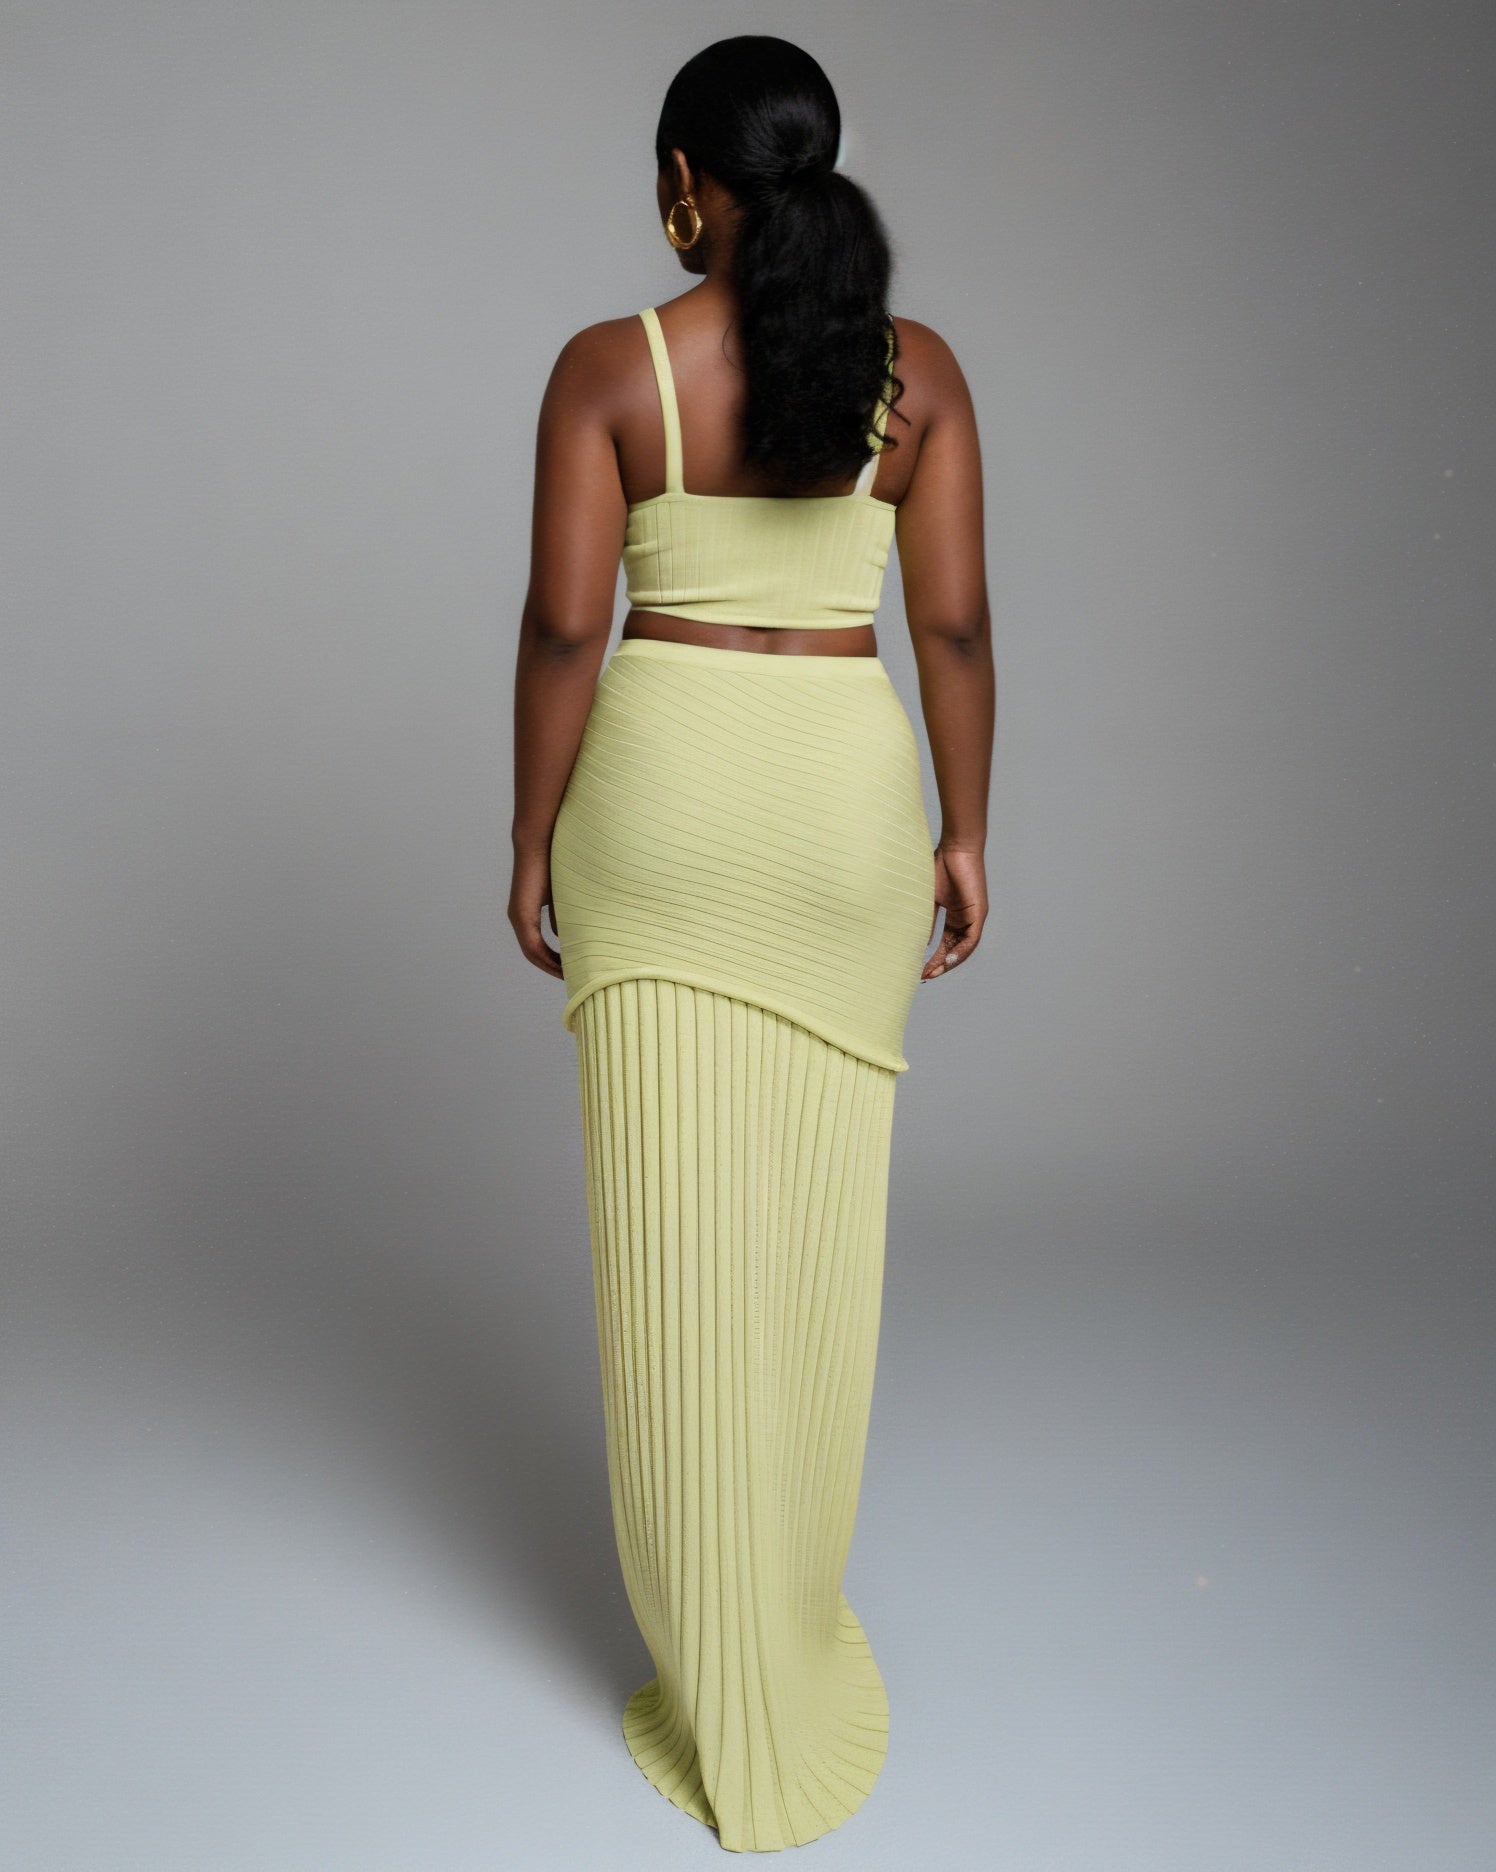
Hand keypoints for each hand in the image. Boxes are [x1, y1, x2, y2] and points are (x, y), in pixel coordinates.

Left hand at [508, 841, 563, 978]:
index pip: (539, 946)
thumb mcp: (563, 896)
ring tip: (569, 977)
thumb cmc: (554, 862)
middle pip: (535, 955)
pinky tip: (561, 966)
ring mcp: (518, 918)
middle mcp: (518, 919)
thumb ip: (563, 917)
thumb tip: (569, 937)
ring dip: (550, 967)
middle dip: (553, 969)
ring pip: (533, 953)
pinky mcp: (521, 916)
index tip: (571, 969)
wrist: (539, 842)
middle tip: (573, 980)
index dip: (554, 961)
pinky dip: (547, 958)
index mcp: (527, 914)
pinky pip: (533, 946)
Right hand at [922, 842, 987, 980]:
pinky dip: (960, 952)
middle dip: (940, 965)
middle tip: (925, 977)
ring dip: (949, 963)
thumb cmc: (940, 866)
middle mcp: (965, 920)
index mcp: (954, 916)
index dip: (933, 958)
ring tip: (933, 973)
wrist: (956, 847)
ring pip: (964, 949)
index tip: (920, 969)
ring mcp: (974, 917)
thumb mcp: (929, 899)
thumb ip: (927, 920)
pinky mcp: (979, 913)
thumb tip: (919, 943)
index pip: (945, 944)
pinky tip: (947, 961)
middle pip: (954, 950)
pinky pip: (971, 939)